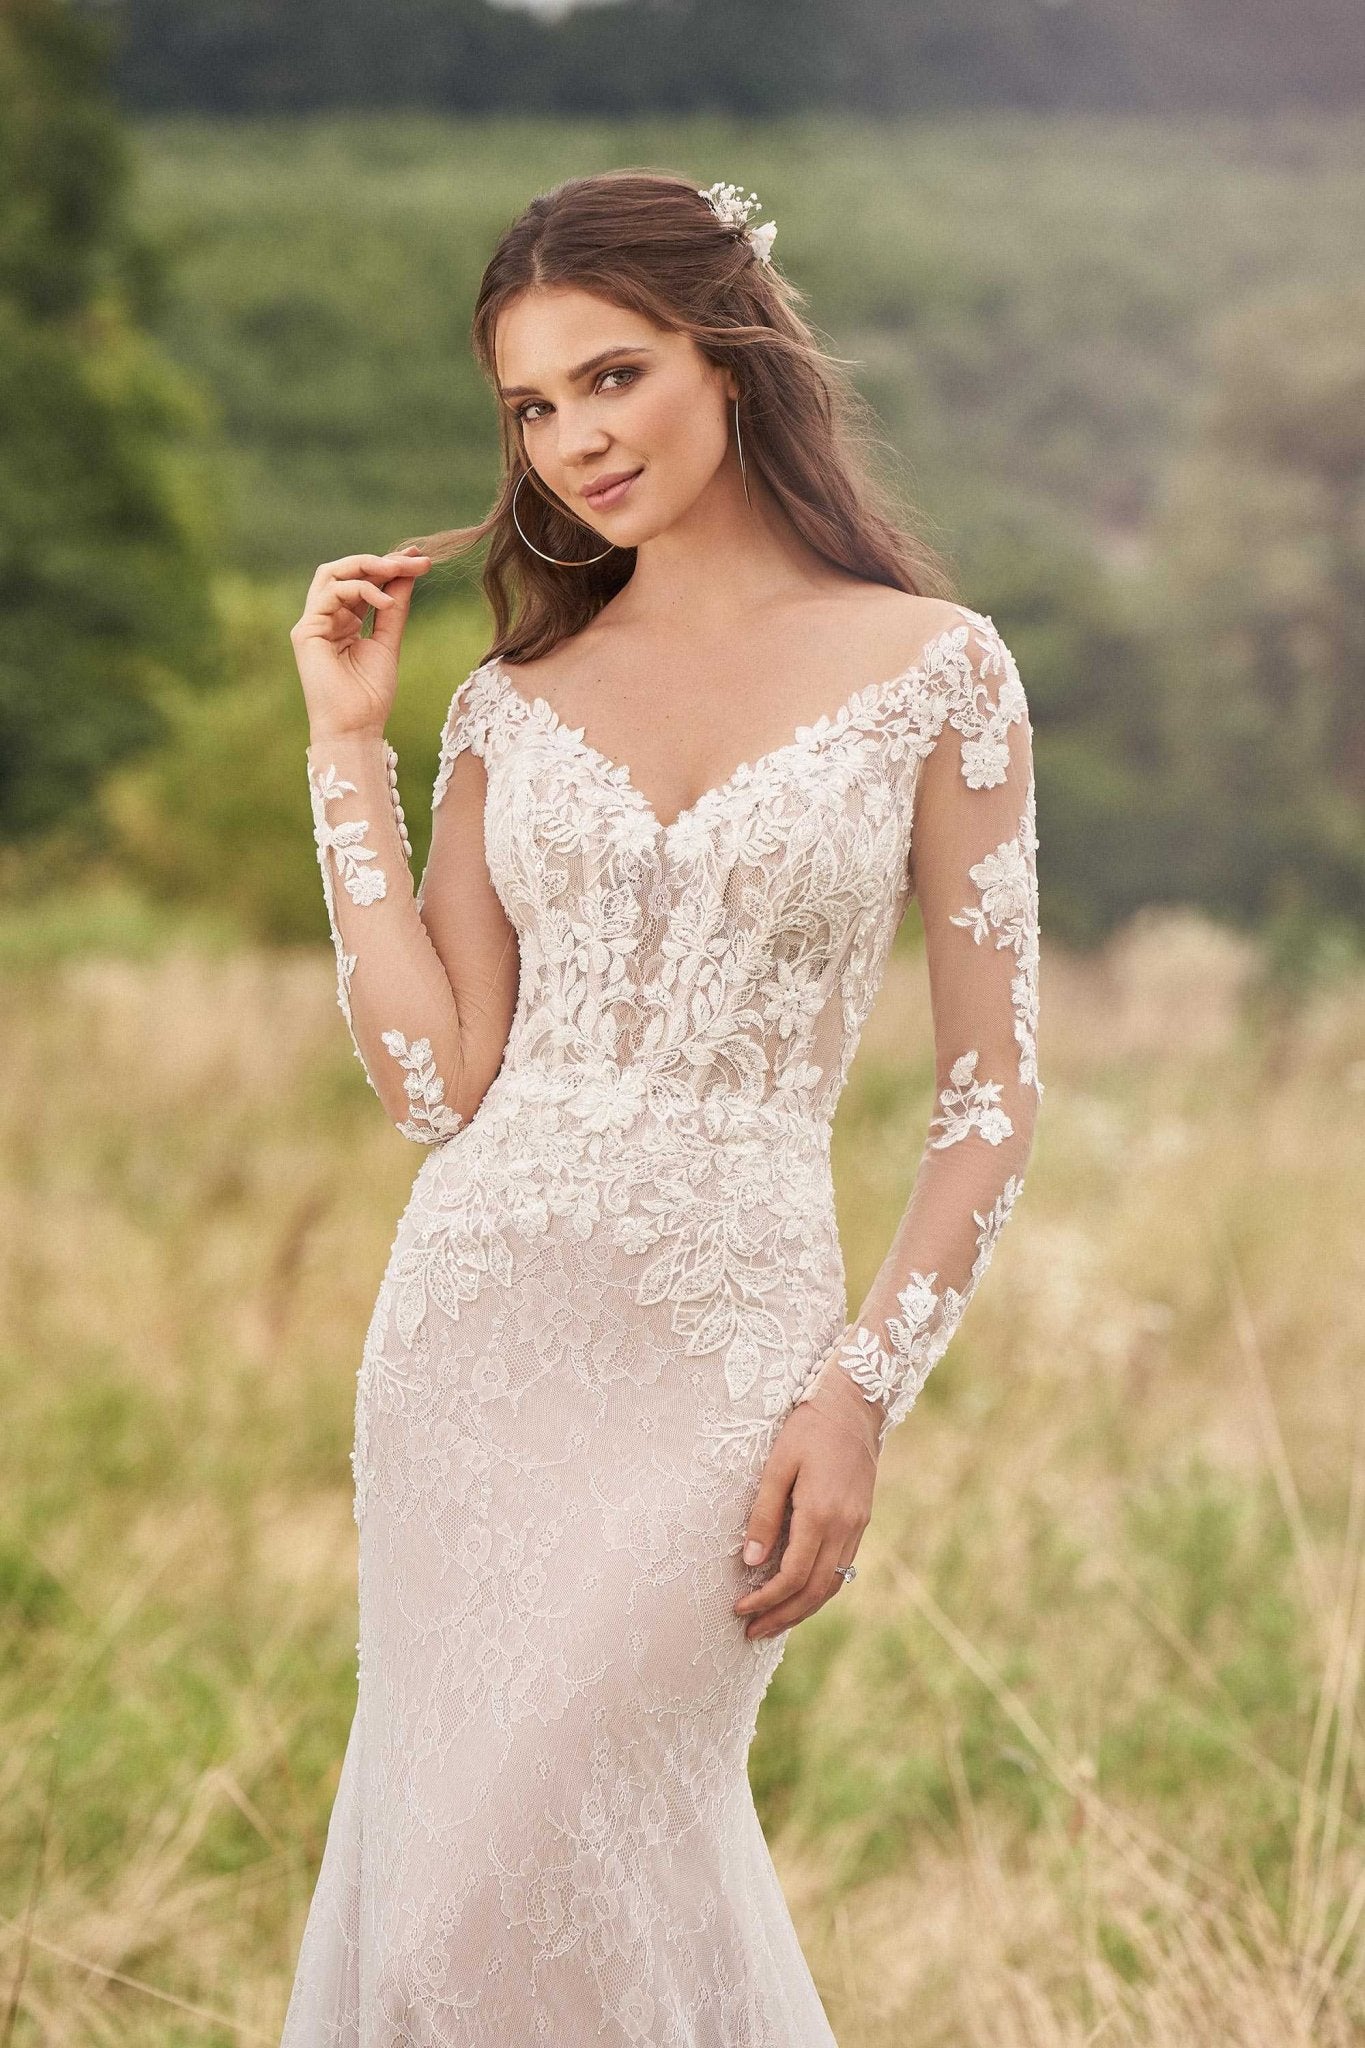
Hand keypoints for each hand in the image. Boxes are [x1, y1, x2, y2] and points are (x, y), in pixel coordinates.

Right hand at [290, 546, 431, 740]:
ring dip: (368, 566)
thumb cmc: (370, 695)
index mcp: (343, 621)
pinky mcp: (305, 630)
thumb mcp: (389, 642)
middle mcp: (325, 618)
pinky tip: (385, 601)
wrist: (355, 727)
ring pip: (332, 574)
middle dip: (380, 561)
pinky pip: (331, 594)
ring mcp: (312, 623)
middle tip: (413, 558)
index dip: (388, 567)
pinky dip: (360, 590)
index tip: (420, 559)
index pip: (362, 582)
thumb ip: (394, 608)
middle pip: (344, 571)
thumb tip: (408, 573)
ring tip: (399, 570)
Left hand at [733, 1350, 882, 1640]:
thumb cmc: (809, 1427)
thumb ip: (764, 1515)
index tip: (739, 1610)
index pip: (792, 1576)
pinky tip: (799, 1592)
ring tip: (773, 1623)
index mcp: (822, 1514)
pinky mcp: (862, 1521)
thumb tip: (750, 1562)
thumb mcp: (777, 1465)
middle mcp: (845, 1527)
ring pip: (832, 1585)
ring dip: (802, 1610)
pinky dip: (818, 1589)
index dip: (765, 1599)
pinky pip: (841, 1568)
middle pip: (815, 1591)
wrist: (855, 1404)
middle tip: (752, 1633)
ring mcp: (858, 1526)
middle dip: (782, 1617)